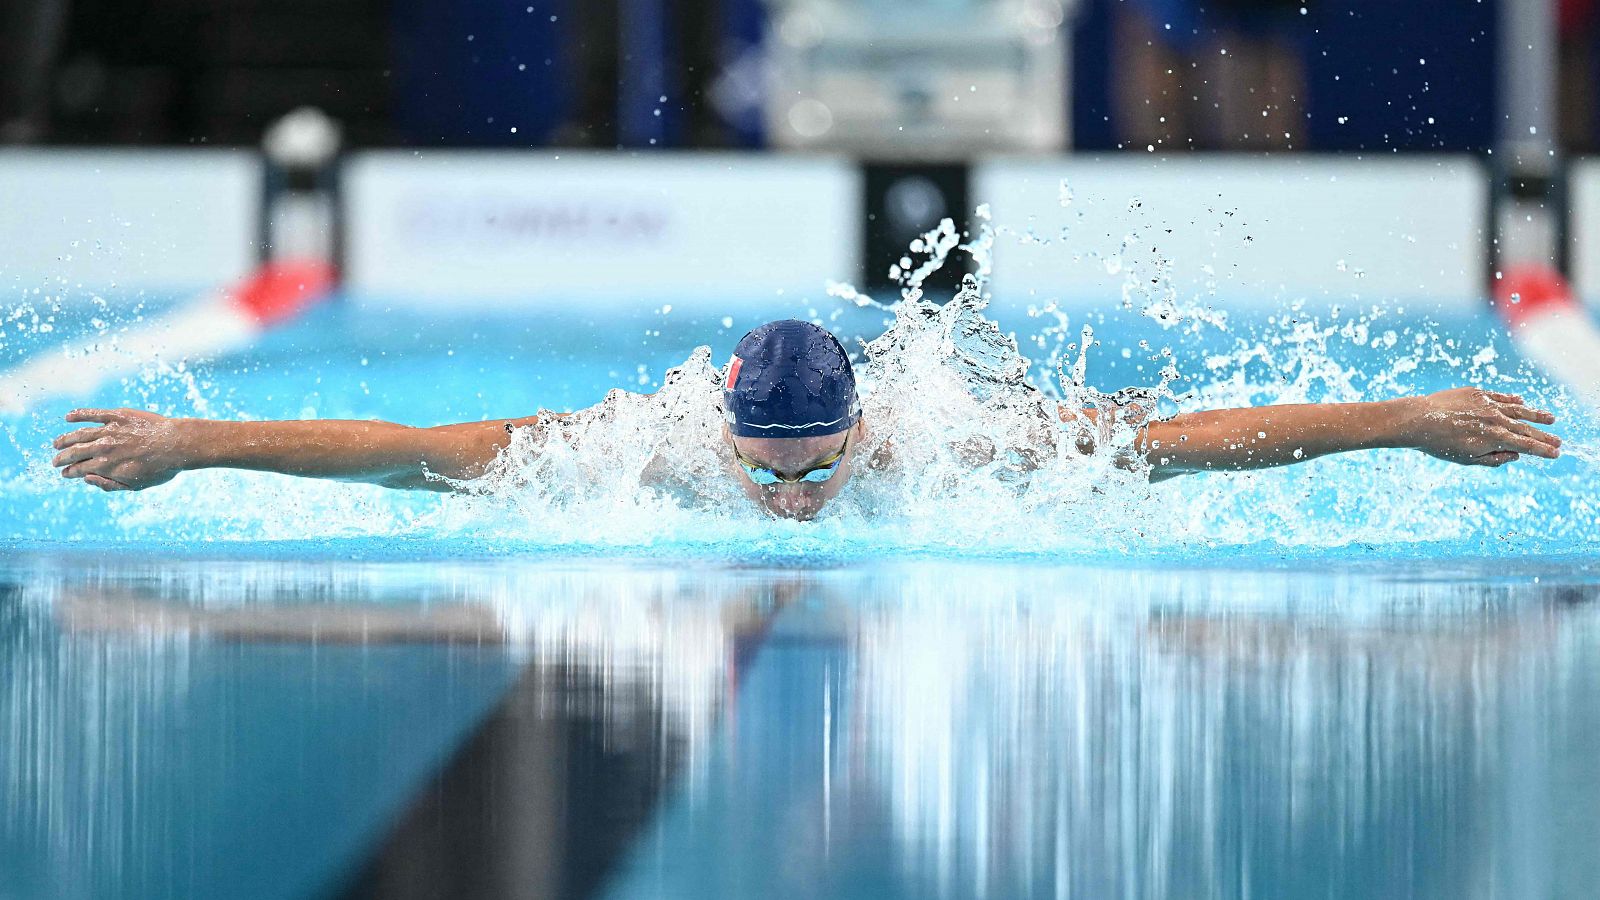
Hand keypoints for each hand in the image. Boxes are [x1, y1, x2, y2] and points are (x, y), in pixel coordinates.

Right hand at [51, 408, 193, 490]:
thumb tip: (86, 479)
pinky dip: (79, 414)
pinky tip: (68, 417)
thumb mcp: (135, 486)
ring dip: (65, 438)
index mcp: (105, 466)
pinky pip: (93, 414)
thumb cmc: (160, 469)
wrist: (178, 445)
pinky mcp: (118, 416)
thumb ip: (108, 485)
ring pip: (79, 433)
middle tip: (55, 460)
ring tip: (57, 442)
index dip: (69, 472)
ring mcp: (109, 430)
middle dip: (62, 457)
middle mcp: (103, 447)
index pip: (78, 469)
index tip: (64, 473)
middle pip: (74, 452)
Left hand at [1397, 388, 1559, 465]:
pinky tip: (1521, 401)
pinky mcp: (1476, 394)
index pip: (1526, 446)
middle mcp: (1496, 419)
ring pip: (1518, 409)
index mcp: (1495, 438)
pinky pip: (1500, 397)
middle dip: (1544, 436)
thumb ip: (1494, 459)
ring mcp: (1487, 404)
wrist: (1418, 420)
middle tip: (1558, 442)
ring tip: (1550, 419)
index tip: (1555, 453)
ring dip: (1535, 415)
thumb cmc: (1439, 444)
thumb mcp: (1467, 459)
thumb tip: (1516, 454)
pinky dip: (1512, 400)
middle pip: (1526, 429)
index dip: (1543, 450)